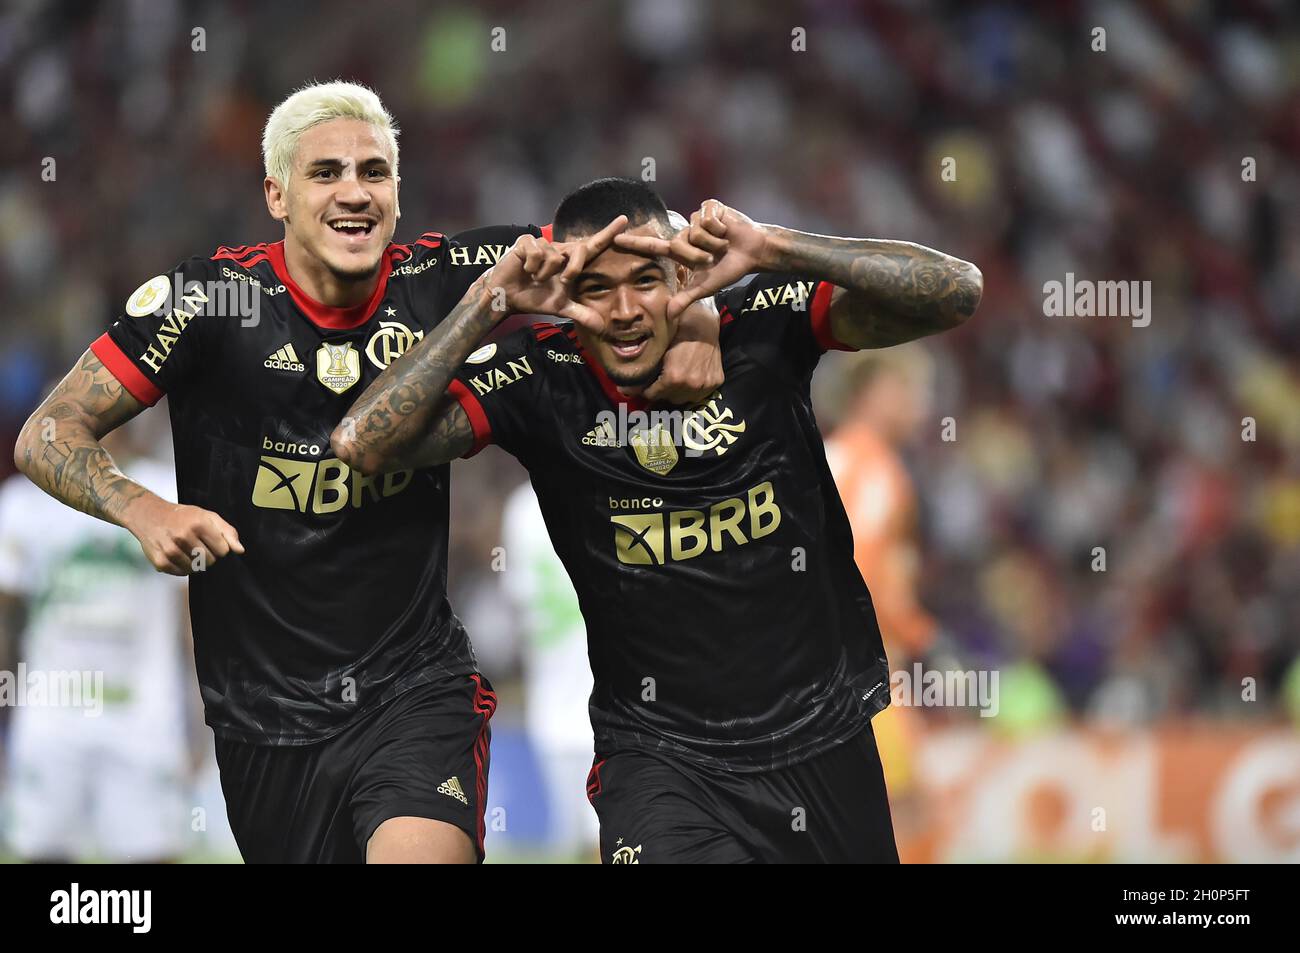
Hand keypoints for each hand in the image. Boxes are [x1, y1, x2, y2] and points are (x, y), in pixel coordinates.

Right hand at [123, 495, 243, 575]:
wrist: (149, 515)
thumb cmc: (182, 516)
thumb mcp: (208, 516)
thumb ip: (227, 532)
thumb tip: (240, 550)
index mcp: (199, 524)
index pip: (223, 550)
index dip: (220, 547)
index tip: (211, 541)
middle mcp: (183, 537)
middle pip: (210, 561)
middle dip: (208, 555)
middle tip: (197, 545)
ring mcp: (170, 551)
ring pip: (196, 569)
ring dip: (195, 562)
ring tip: (187, 549)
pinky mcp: (160, 562)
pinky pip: (181, 573)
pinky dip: (183, 567)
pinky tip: (178, 555)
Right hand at [485, 216, 628, 330]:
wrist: (508, 297)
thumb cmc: (535, 298)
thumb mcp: (561, 307)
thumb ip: (581, 314)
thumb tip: (600, 327)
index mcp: (570, 262)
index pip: (593, 246)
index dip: (608, 233)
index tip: (624, 220)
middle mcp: (560, 250)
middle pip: (579, 250)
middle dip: (573, 269)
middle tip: (562, 281)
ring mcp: (543, 244)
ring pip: (555, 256)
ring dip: (545, 273)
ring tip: (535, 278)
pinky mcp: (526, 242)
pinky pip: (537, 252)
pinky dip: (532, 266)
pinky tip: (525, 270)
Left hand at [613, 200, 771, 317]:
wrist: (754, 252)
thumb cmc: (729, 268)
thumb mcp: (706, 286)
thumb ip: (687, 298)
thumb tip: (669, 314)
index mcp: (681, 249)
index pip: (653, 246)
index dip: (634, 243)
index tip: (614, 240)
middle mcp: (685, 232)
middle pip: (680, 243)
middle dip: (699, 254)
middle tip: (715, 256)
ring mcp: (696, 218)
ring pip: (695, 231)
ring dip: (713, 241)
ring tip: (724, 242)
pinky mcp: (710, 206)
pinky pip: (707, 219)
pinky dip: (720, 228)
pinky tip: (728, 229)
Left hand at [643, 297, 723, 403]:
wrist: (704, 323)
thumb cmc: (677, 331)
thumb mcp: (658, 349)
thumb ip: (646, 370)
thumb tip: (624, 389)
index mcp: (674, 377)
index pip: (652, 395)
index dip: (645, 390)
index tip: (640, 387)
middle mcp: (690, 385)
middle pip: (668, 398)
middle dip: (660, 391)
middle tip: (657, 380)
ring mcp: (705, 385)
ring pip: (683, 399)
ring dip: (676, 392)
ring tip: (672, 380)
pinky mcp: (716, 382)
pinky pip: (699, 394)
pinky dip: (691, 389)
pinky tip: (688, 377)